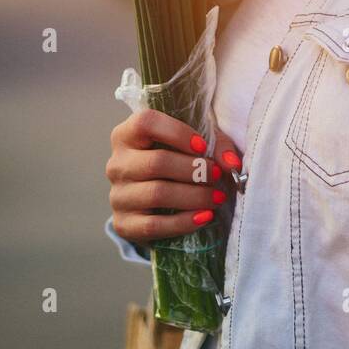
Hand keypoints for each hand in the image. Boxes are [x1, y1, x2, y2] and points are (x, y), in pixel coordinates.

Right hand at [107, 109, 241, 246]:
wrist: (156, 199)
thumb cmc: (177, 159)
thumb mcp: (195, 143)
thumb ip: (216, 146)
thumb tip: (231, 164)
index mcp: (127, 134)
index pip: (146, 123)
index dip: (177, 133)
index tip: (202, 146)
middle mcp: (117, 163)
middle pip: (156, 163)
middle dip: (193, 170)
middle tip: (216, 176)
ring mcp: (117, 195)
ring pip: (156, 194)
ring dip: (193, 197)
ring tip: (217, 198)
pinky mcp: (123, 223)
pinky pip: (153, 225)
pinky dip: (183, 222)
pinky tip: (204, 217)